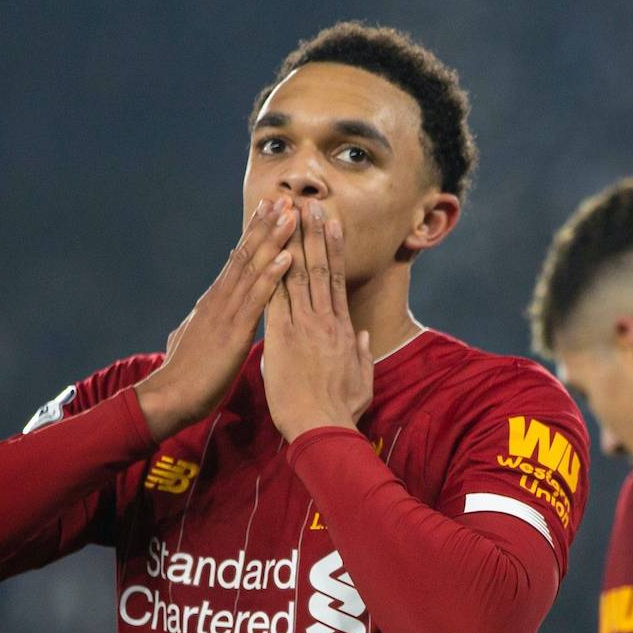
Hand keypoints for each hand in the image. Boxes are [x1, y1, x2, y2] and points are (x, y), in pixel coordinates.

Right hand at [136, 197, 297, 439]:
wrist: (169, 397)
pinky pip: (257, 299)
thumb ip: (201, 323)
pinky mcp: (234, 331)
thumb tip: (199, 315)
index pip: (237, 260)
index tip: (268, 211)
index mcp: (215, 302)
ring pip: (253, 268)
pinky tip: (287, 258)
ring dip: (273, 240)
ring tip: (290, 215)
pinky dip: (272, 276)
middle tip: (284, 198)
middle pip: (246, 254)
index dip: (253, 234)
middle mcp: (220, 299)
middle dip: (266, 225)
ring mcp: (226, 312)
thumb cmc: (185, 376)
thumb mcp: (195, 340)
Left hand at [263, 199, 373, 442]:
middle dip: (314, 235)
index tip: (330, 225)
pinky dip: (274, 272)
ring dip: (295, 242)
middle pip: (319, 269)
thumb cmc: (340, 412)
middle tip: (311, 204)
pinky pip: (277, 298)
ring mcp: (305, 327)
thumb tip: (363, 336)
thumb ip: (362, 354)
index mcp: (342, 330)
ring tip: (293, 215)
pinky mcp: (283, 338)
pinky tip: (270, 250)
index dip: (333, 250)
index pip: (336, 281)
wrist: (322, 429)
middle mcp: (325, 321)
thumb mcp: (362, 380)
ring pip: (299, 275)